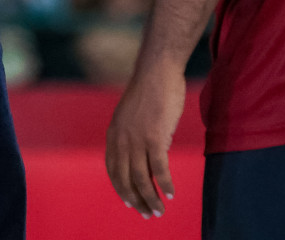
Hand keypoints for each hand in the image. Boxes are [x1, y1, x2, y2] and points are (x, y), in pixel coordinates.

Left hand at [106, 62, 184, 218]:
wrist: (157, 71)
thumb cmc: (149, 91)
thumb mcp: (131, 115)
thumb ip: (131, 135)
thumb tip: (142, 154)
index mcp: (113, 134)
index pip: (113, 170)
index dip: (121, 189)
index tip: (130, 202)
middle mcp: (121, 140)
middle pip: (125, 180)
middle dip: (136, 200)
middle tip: (147, 214)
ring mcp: (137, 139)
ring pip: (142, 179)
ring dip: (151, 199)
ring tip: (160, 211)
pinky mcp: (155, 137)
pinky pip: (159, 169)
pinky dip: (165, 185)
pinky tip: (171, 194)